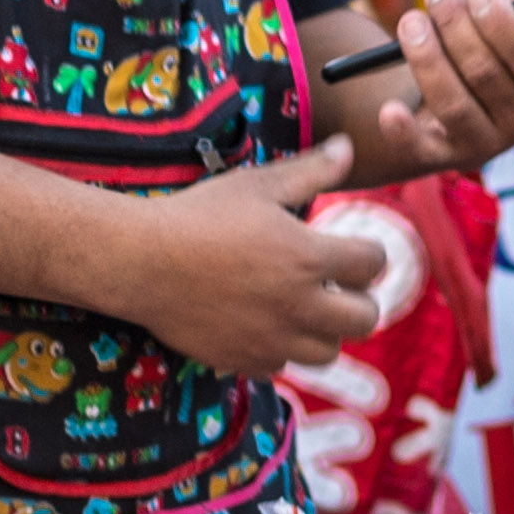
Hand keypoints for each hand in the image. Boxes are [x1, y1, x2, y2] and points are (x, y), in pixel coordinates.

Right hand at [108, 141, 389, 378]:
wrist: (139, 262)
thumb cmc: (198, 215)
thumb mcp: (257, 185)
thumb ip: (310, 171)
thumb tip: (348, 147)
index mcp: (309, 258)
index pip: (373, 264)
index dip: (369, 255)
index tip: (353, 251)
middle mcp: (299, 306)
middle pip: (365, 319)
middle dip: (358, 300)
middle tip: (338, 287)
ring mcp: (272, 339)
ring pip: (329, 353)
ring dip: (325, 332)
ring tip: (305, 309)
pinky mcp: (243, 361)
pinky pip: (282, 366)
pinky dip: (281, 350)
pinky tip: (265, 325)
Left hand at [349, 0, 513, 172]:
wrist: (471, 91)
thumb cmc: (507, 41)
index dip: (502, 27)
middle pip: (486, 75)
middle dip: (456, 28)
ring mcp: (485, 140)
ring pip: (453, 103)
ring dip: (426, 59)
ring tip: (409, 20)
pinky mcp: (444, 155)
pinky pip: (423, 150)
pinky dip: (404, 131)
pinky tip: (387, 110)